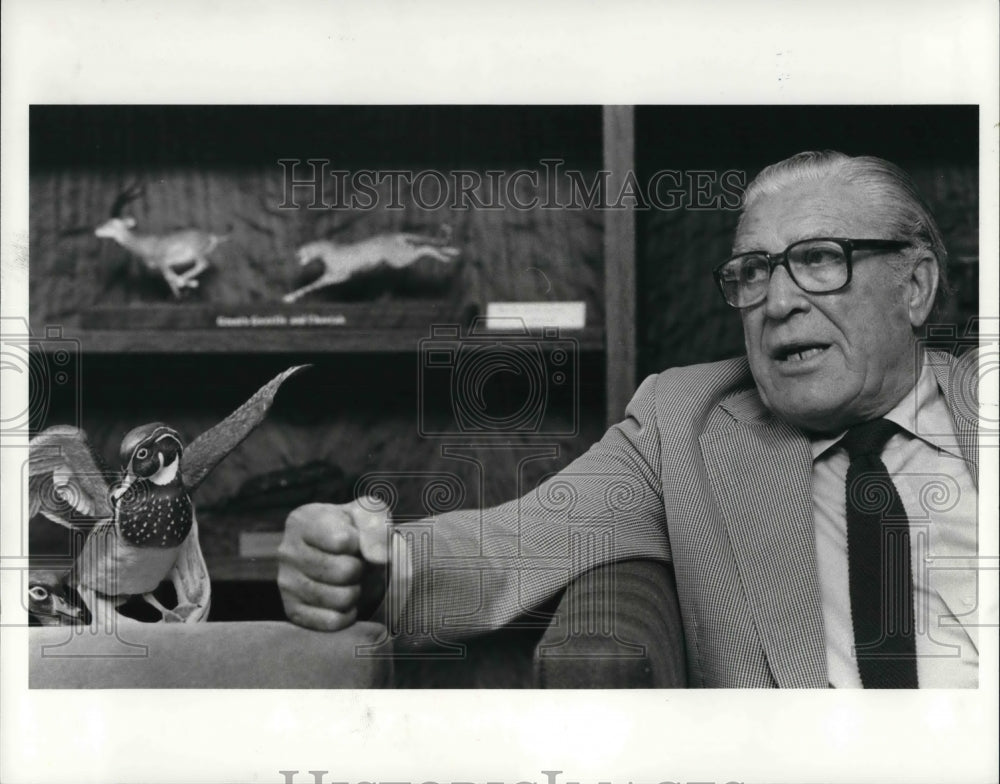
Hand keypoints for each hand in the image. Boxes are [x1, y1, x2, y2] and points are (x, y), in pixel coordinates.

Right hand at [277, 497, 391, 630]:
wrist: (343, 556)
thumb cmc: (355, 531)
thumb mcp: (369, 515)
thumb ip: (377, 527)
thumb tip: (379, 556)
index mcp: (302, 521)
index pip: (342, 541)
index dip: (360, 544)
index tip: (356, 541)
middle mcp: (287, 551)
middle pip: (343, 571)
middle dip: (360, 569)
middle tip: (355, 564)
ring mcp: (286, 583)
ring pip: (340, 599)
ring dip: (355, 591)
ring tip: (348, 580)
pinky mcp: (292, 611)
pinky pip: (332, 622)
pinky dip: (347, 614)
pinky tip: (343, 600)